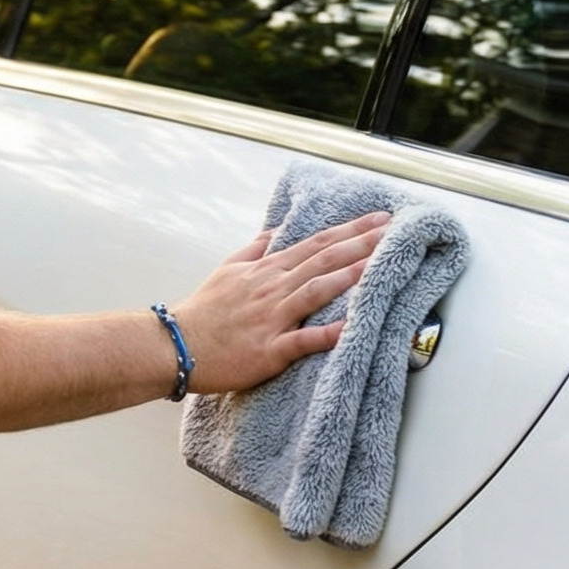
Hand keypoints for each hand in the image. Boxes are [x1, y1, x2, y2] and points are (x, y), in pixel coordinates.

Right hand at [169, 212, 386, 393]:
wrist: (175, 345)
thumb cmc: (202, 312)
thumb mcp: (227, 270)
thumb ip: (254, 249)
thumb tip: (273, 231)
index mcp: (267, 270)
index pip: (316, 243)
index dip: (350, 230)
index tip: (379, 219)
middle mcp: (273, 288)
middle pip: (324, 260)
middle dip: (362, 244)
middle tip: (393, 230)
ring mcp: (271, 317)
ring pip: (317, 290)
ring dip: (350, 276)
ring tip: (380, 264)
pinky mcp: (268, 349)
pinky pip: (303, 340)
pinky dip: (328, 334)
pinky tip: (352, 328)